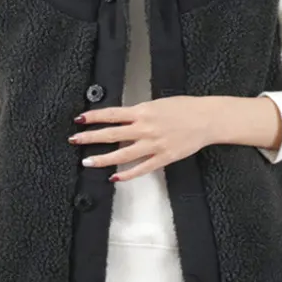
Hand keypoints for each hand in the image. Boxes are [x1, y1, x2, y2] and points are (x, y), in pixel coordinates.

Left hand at [68, 96, 211, 181]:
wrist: (206, 119)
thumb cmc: (184, 108)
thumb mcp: (157, 104)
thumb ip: (139, 112)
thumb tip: (123, 117)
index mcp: (143, 112)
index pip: (112, 115)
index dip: (94, 117)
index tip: (79, 119)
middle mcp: (145, 129)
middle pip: (111, 134)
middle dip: (91, 137)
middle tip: (75, 140)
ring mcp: (153, 145)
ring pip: (122, 154)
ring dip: (103, 158)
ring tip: (87, 161)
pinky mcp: (163, 158)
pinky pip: (141, 168)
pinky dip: (127, 174)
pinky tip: (115, 177)